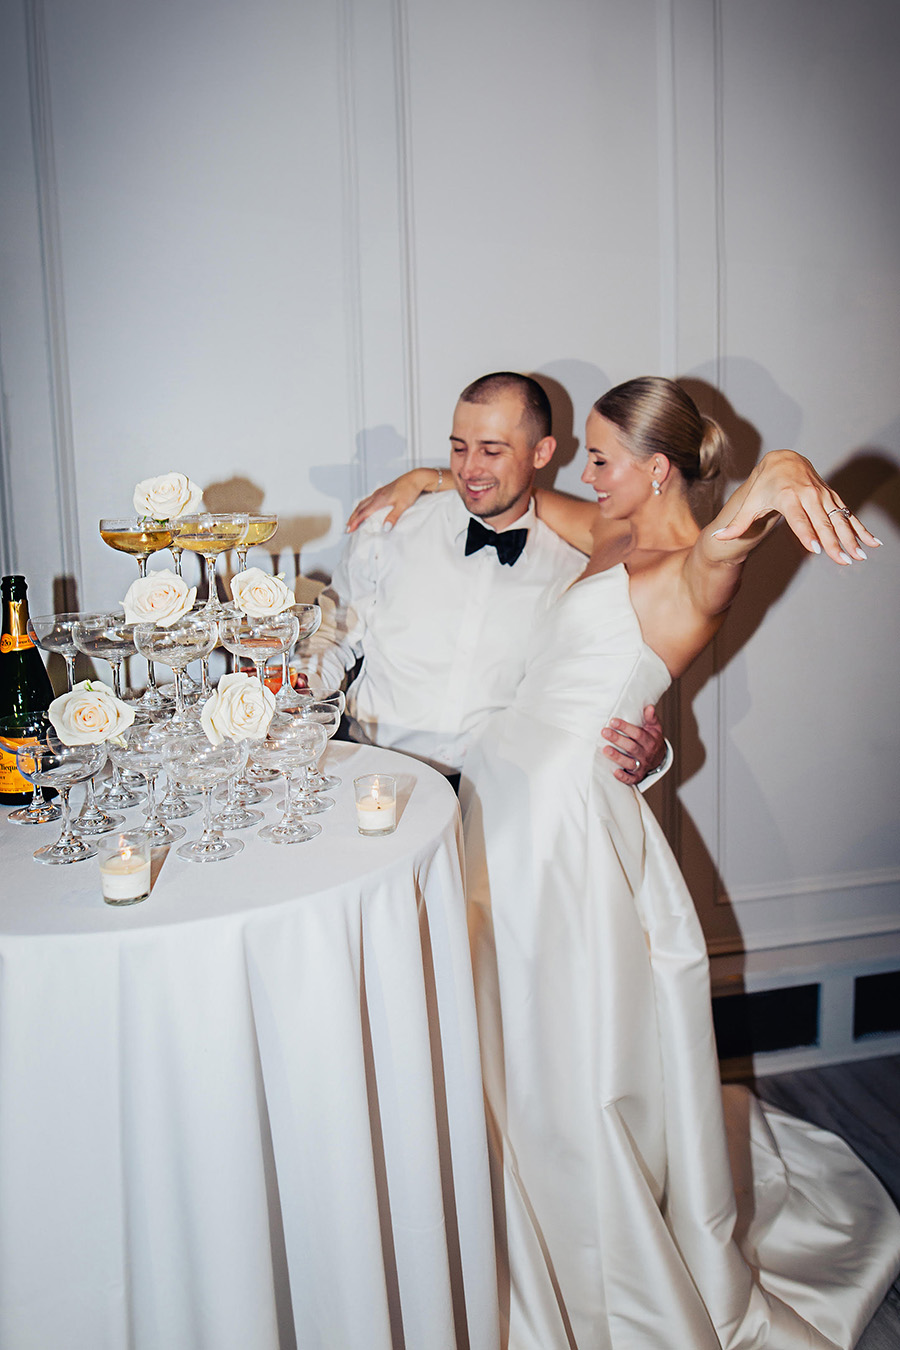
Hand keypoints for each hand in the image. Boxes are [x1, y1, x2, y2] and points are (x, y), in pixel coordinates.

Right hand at [346, 468, 440, 532]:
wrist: (416, 478)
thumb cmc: (410, 490)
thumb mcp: (402, 505)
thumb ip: (393, 517)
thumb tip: (385, 529)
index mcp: (379, 499)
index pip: (363, 513)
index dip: (355, 522)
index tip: (349, 530)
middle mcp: (377, 495)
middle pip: (360, 508)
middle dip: (353, 518)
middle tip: (347, 528)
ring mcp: (379, 492)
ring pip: (363, 503)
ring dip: (356, 512)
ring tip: (352, 519)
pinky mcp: (383, 491)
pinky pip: (368, 499)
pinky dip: (363, 506)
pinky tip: (364, 508)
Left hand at [602, 705, 664, 783]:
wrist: (659, 759)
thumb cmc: (652, 739)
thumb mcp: (654, 728)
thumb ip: (651, 718)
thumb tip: (649, 707)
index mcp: (650, 741)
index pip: (638, 734)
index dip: (625, 727)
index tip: (613, 721)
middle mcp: (646, 754)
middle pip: (631, 747)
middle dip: (617, 739)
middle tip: (604, 732)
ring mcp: (642, 766)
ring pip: (630, 763)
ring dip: (617, 757)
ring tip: (605, 750)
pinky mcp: (637, 776)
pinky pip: (631, 779)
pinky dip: (623, 777)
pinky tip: (615, 772)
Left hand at [712, 450, 881, 564]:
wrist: (784, 460)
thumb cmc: (764, 485)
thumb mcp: (750, 502)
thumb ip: (737, 523)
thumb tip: (717, 537)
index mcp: (788, 497)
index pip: (799, 519)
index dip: (808, 534)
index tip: (817, 549)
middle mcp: (809, 495)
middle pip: (823, 522)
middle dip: (834, 542)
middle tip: (844, 560)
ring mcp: (823, 496)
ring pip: (839, 519)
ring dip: (852, 538)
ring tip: (861, 556)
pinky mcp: (832, 497)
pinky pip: (848, 514)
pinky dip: (861, 529)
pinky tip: (872, 543)